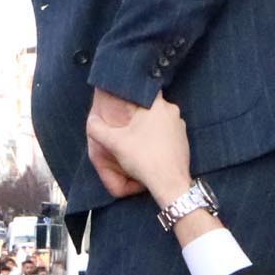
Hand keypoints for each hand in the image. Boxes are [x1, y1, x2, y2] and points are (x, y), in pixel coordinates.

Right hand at [84, 92, 195, 208]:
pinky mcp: (184, 141)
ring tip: (137, 141)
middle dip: (138, 116)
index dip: (131, 96)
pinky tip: (148, 150)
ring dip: (148, 128)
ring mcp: (180, 126)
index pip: (143, 91)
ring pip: (159, 122)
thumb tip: (90, 121)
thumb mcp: (115, 144)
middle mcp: (172, 112)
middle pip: (150, 108)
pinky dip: (157, 139)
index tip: (124, 102)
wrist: (170, 183)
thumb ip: (99, 130)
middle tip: (127, 126)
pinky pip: (167, 134)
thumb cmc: (144, 159)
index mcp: (157, 105)